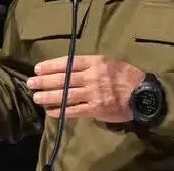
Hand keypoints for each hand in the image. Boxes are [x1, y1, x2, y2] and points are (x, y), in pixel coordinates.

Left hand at [27, 55, 144, 122]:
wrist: (143, 94)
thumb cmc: (126, 76)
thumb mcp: (109, 62)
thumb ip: (90, 65)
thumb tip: (69, 69)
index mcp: (95, 62)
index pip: (68, 63)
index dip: (51, 66)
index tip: (38, 68)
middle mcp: (92, 76)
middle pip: (63, 78)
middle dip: (44, 80)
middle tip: (31, 82)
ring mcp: (93, 93)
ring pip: (66, 94)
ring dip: (49, 96)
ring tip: (36, 97)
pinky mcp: (96, 109)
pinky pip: (74, 110)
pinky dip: (61, 110)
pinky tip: (51, 111)